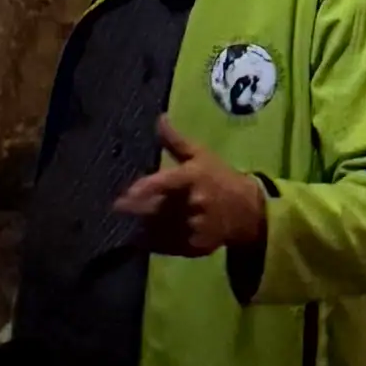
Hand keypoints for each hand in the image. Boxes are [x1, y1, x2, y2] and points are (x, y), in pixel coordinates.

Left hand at [115, 119, 269, 261]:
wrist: (247, 210)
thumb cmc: (219, 177)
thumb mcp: (200, 155)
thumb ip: (176, 141)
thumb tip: (159, 118)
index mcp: (194, 177)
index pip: (167, 182)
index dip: (147, 188)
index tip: (127, 193)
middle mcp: (194, 203)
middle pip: (158, 209)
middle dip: (137, 209)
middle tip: (118, 207)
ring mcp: (196, 227)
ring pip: (161, 230)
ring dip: (143, 227)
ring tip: (129, 224)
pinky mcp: (196, 246)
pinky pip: (169, 247)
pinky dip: (154, 244)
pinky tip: (143, 239)